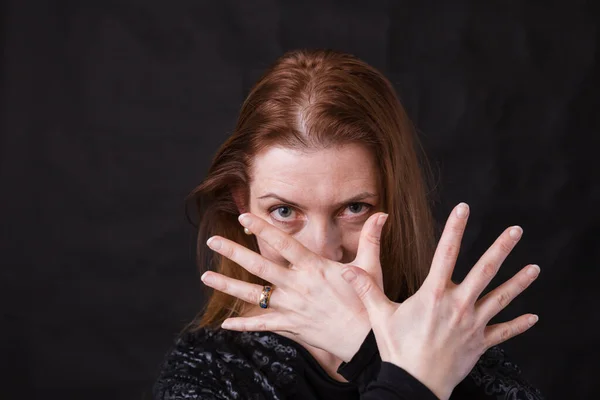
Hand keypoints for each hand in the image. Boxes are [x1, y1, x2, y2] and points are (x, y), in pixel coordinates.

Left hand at [200, 211, 388, 361]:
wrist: (364, 341)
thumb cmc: (368, 302)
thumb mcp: (371, 268)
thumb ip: (371, 239)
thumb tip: (382, 214)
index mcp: (314, 268)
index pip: (283, 243)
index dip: (262, 228)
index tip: (243, 216)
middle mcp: (298, 286)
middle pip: (260, 266)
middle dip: (234, 252)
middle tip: (212, 240)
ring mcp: (291, 308)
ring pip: (254, 295)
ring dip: (228, 285)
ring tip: (205, 277)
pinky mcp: (290, 327)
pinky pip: (262, 325)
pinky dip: (243, 324)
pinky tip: (225, 323)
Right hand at [341, 203, 539, 399]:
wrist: (415, 385)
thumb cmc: (398, 350)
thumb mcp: (380, 316)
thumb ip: (366, 289)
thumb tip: (348, 270)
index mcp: (434, 295)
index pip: (446, 253)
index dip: (454, 228)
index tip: (463, 209)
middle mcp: (458, 305)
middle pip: (484, 271)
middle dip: (500, 248)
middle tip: (516, 231)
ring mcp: (472, 324)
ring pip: (501, 298)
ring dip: (519, 282)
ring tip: (534, 268)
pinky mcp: (480, 343)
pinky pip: (503, 332)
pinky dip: (519, 325)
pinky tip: (533, 317)